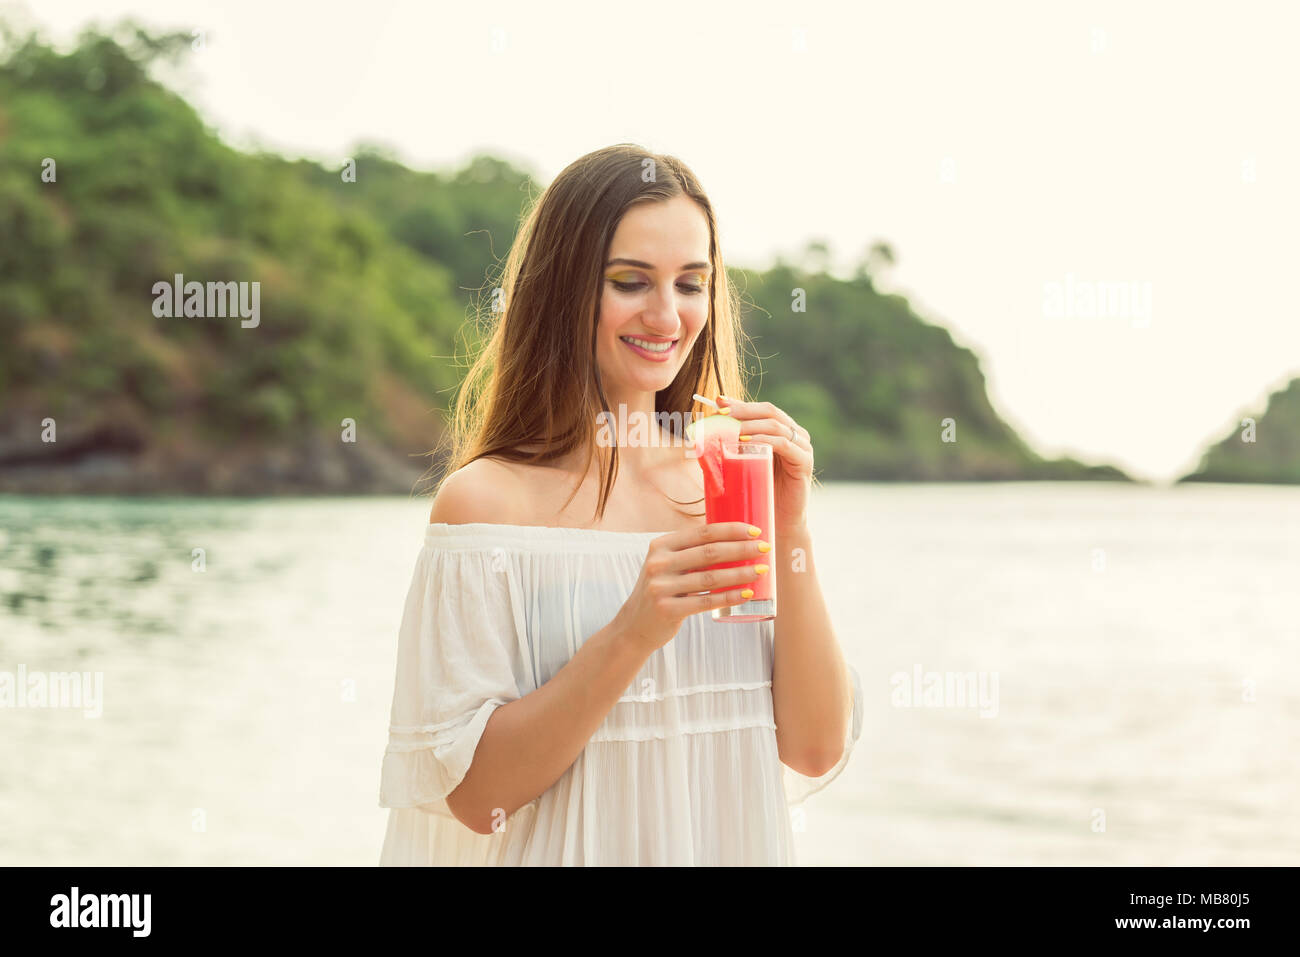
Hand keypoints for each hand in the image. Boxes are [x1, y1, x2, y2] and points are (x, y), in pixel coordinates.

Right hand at [614, 522, 772, 654]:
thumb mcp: (667, 566)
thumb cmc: (661, 590)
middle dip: (742, 549)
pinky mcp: (667, 609)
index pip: (702, 532)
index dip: (731, 530)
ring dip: (741, 573)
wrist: (634, 625)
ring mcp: (661, 587)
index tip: (755, 531)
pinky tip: (747, 593)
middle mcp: (659, 563)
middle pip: (709, 552)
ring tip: (761, 570)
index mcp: (661, 545)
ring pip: (711, 578)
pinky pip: (706, 601)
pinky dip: (730, 597)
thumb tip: (734, 541)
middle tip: (765, 549)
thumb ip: (690, 553)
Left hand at [716, 395, 813, 532]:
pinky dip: (763, 440)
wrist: (777, 523)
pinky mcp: (804, 463)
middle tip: (720, 416)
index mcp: (782, 431)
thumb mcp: (741, 464)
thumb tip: (702, 429)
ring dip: (749, 424)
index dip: (739, 405)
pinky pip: (784, 444)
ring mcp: (802, 447)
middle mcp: (795, 435)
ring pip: (775, 425)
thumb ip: (728, 445)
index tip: (716, 405)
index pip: (760, 409)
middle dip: (742, 411)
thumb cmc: (757, 493)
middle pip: (769, 411)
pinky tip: (745, 441)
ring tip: (728, 430)